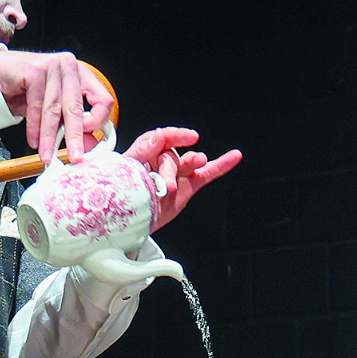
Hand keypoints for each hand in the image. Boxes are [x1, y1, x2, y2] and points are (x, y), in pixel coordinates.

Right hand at [0, 48, 114, 164]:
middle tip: (75, 156)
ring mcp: (53, 66)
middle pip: (77, 108)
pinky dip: (34, 128)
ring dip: (50, 137)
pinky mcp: (35, 70)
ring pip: (54, 110)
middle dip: (75, 137)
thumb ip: (70, 121)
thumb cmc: (27, 90)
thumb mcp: (55, 107)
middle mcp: (70, 68)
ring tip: (47, 154)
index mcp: (82, 75)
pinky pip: (36, 106)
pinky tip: (33, 140)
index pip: (103, 100)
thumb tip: (85, 145)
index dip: (98, 122)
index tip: (89, 139)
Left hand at [122, 127, 242, 231]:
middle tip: (167, 186)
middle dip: (170, 169)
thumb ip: (143, 150)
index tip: (189, 137)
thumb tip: (160, 135)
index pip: (161, 138)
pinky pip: (206, 174)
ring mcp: (176, 174)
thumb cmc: (122, 194)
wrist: (128, 223)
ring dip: (194, 161)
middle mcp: (162, 161)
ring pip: (189, 163)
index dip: (175, 136)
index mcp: (144, 152)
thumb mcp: (127, 168)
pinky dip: (221, 166)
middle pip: (172, 155)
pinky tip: (234, 157)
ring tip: (199, 161)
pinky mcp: (187, 187)